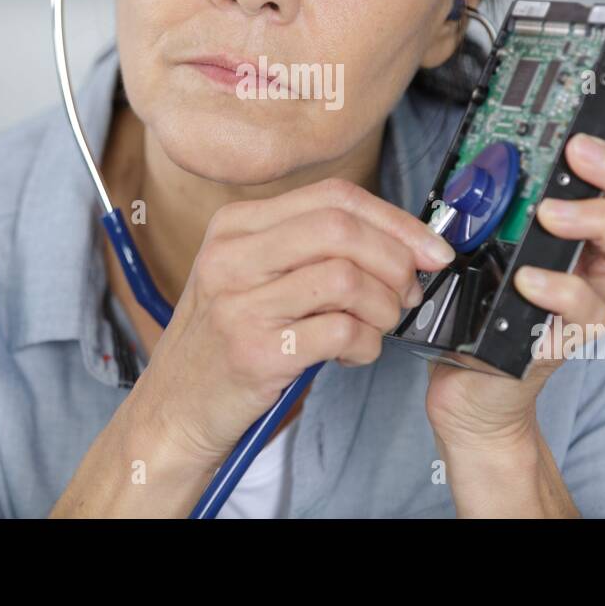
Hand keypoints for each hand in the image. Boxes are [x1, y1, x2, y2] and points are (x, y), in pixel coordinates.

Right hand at [136, 177, 454, 467]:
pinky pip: (340, 332)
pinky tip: (353, 354)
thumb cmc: (226, 339)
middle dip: (396, 260)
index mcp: (236, 224)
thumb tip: (400, 240)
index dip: (395, 219)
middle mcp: (232, 255)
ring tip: (377, 327)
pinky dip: (366, 344)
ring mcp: (240, 303)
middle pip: (342, 228)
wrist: (174, 409)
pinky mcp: (255, 351)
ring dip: (384, 307)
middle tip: (408, 294)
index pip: (334, 196)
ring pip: (346, 278)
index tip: (430, 250)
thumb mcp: (249, 274)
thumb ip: (308, 247)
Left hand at [424, 112, 604, 450]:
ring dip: (596, 223)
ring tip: (551, 213)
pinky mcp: (570, 340)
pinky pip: (589, 314)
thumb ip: (491, 195)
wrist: (468, 385)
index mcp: (581, 229)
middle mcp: (595, 262)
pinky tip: (531, 279)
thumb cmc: (476, 304)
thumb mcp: (478, 234)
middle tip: (579, 151)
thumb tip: (484, 144)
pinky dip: (564, 291)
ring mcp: (589, 299)